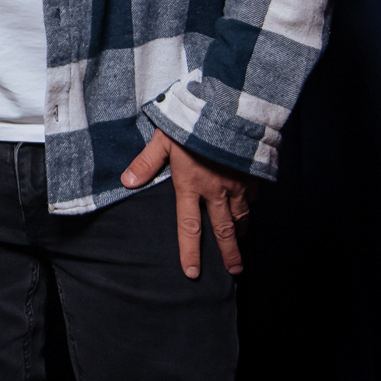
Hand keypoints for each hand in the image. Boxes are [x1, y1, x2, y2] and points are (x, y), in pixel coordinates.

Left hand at [121, 129, 255, 278]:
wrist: (230, 108)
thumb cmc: (193, 121)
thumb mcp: (163, 139)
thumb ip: (146, 162)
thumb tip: (127, 181)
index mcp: (191, 185)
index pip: (189, 227)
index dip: (190, 251)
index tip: (192, 272)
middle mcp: (217, 191)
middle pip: (223, 230)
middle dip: (229, 253)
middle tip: (234, 272)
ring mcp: (238, 184)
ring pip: (242, 215)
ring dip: (241, 231)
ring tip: (241, 241)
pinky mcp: (253, 173)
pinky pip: (254, 196)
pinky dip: (251, 205)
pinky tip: (250, 207)